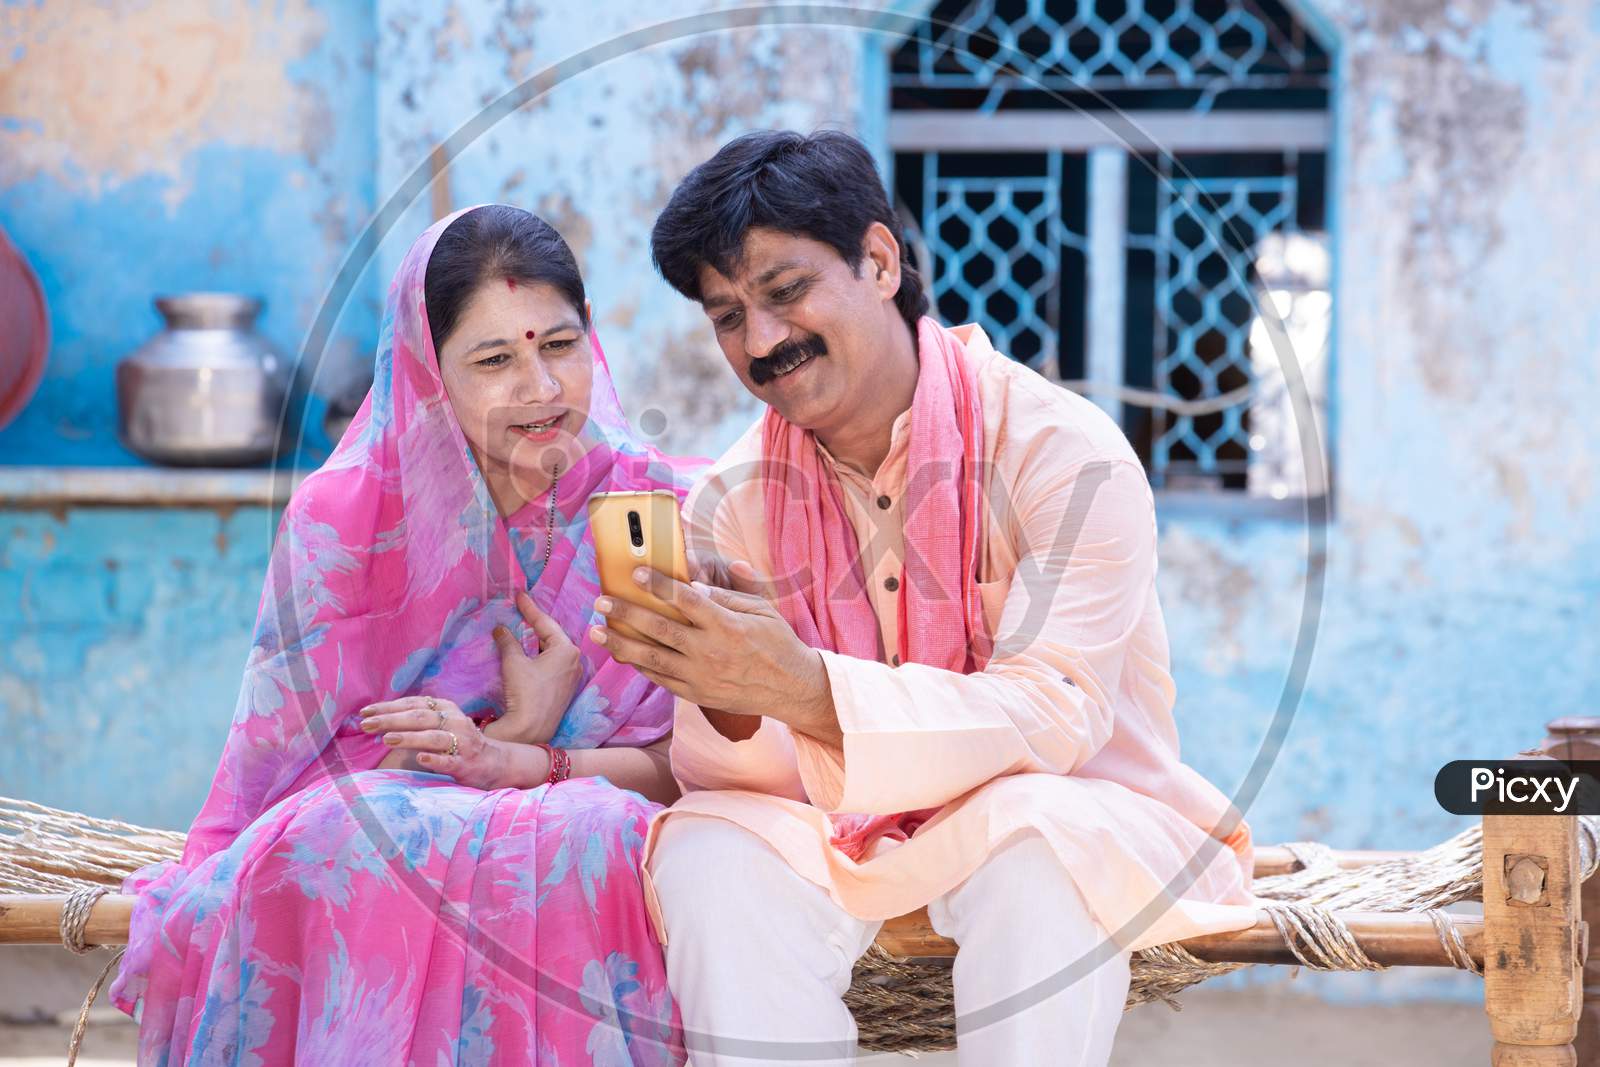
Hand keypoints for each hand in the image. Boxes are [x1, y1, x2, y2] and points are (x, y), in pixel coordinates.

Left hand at [361, 695, 521, 789]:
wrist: (494, 763)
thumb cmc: (459, 743)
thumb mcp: (441, 724)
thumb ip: (416, 719)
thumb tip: (378, 719)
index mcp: (446, 709)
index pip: (413, 704)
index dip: (388, 707)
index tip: (365, 712)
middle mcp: (454, 722)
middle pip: (420, 717)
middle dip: (391, 720)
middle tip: (367, 725)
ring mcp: (462, 743)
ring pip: (433, 737)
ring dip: (409, 737)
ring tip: (387, 739)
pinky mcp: (466, 764)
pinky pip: (449, 761)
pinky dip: (434, 760)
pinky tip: (421, 759)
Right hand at [490, 589, 581, 744]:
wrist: (530, 730)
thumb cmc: (526, 692)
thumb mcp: (514, 662)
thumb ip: (508, 641)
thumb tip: (501, 628)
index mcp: (567, 649)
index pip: (545, 623)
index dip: (529, 608)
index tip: (519, 595)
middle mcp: (574, 660)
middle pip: (551, 636)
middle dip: (535, 624)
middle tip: (520, 609)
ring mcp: (571, 676)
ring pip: (551, 650)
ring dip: (536, 640)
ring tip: (522, 627)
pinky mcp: (564, 688)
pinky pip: (552, 663)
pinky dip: (539, 655)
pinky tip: (528, 651)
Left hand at [590, 561, 840, 744]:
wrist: (790, 688)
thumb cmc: (777, 642)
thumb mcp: (762, 610)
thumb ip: (728, 594)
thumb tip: (695, 583)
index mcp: (727, 626)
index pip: (686, 600)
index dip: (659, 585)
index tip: (637, 573)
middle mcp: (710, 651)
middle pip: (659, 629)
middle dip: (626, 613)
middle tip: (601, 601)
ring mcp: (700, 676)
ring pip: (651, 658)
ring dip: (620, 643)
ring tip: (596, 631)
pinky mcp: (696, 694)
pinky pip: (660, 679)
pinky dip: (639, 665)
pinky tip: (622, 652)